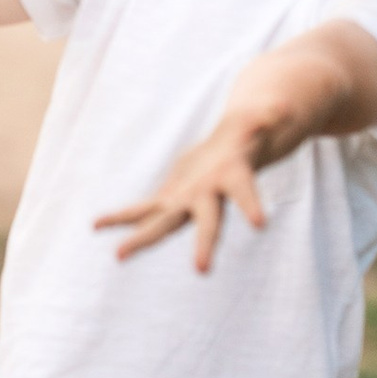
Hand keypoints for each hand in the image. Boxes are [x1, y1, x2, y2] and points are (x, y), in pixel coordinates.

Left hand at [94, 119, 270, 272]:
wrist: (229, 153)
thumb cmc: (247, 137)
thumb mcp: (257, 124)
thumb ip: (267, 118)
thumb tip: (280, 107)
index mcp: (235, 180)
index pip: (245, 193)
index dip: (251, 205)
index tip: (261, 222)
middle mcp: (210, 199)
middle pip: (209, 223)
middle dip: (204, 245)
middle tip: (202, 271)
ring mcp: (186, 203)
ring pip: (164, 225)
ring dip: (142, 239)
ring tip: (118, 255)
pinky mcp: (168, 199)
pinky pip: (140, 210)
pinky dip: (119, 217)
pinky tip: (96, 224)